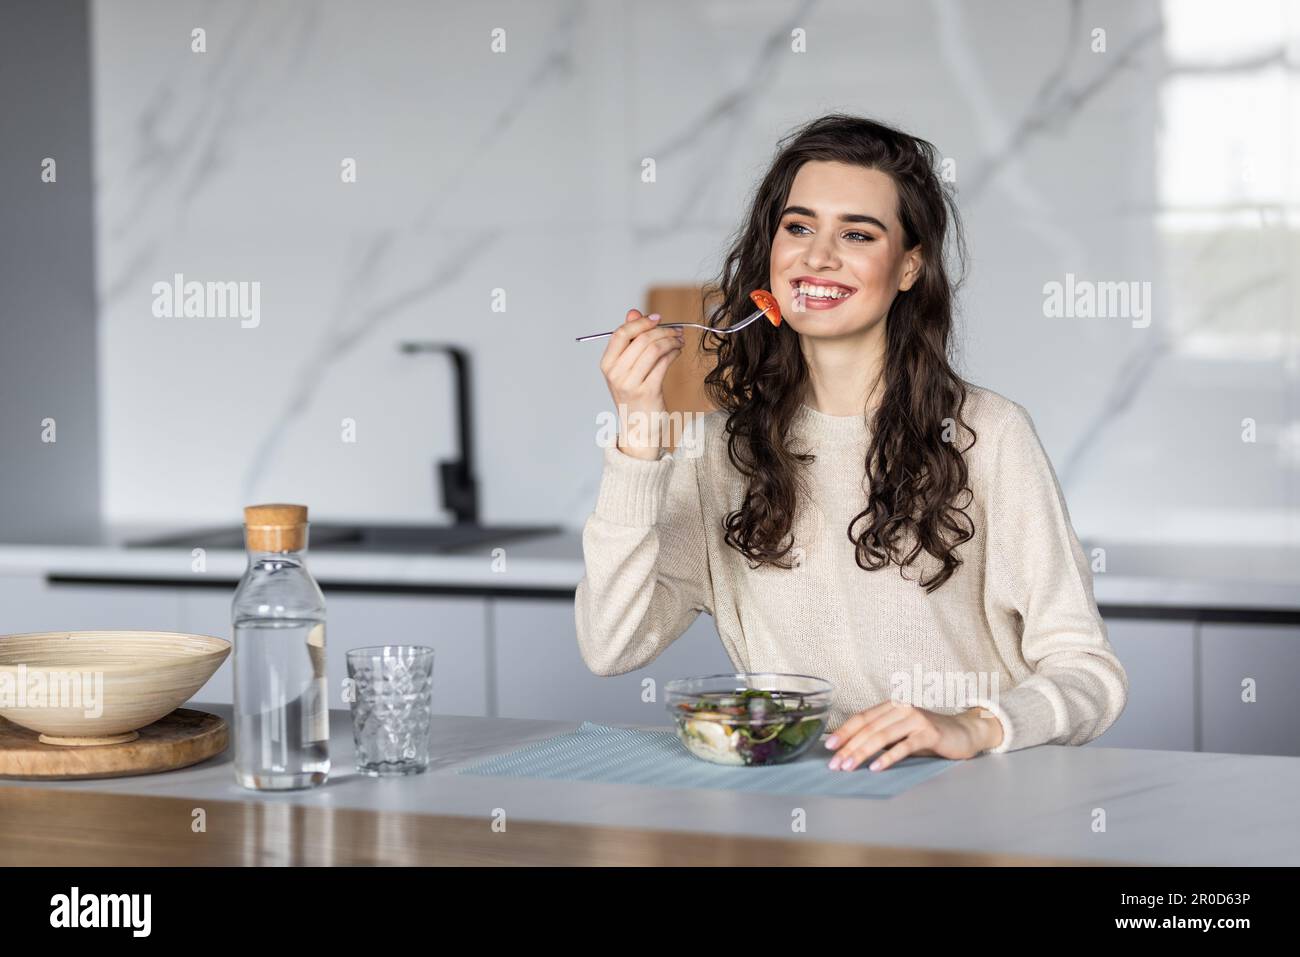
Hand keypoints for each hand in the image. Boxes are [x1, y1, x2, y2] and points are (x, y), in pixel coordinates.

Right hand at [599, 308, 685, 459]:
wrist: (638, 428)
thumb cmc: (634, 395)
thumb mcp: (626, 368)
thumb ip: (629, 340)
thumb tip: (634, 312)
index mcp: (607, 365)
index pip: (621, 334)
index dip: (640, 323)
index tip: (658, 318)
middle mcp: (616, 374)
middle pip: (641, 340)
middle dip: (662, 331)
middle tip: (676, 330)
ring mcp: (631, 384)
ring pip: (654, 349)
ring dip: (671, 340)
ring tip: (679, 340)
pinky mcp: (648, 392)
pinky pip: (663, 363)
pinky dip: (673, 353)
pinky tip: (677, 351)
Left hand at [823, 700, 1003, 770]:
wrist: (963, 733)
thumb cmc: (927, 735)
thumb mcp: (901, 732)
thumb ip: (881, 735)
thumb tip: (850, 749)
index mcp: (891, 705)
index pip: (862, 718)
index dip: (843, 732)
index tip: (828, 746)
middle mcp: (901, 707)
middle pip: (868, 728)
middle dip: (848, 747)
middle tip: (835, 764)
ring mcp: (915, 719)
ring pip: (882, 736)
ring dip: (862, 753)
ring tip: (849, 767)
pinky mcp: (928, 733)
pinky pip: (903, 746)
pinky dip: (888, 757)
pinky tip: (876, 768)